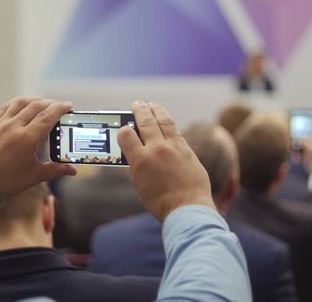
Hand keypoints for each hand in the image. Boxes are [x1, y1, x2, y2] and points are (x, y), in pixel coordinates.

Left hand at [0, 97, 76, 198]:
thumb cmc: (7, 180)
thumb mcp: (34, 176)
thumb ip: (55, 170)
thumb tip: (72, 170)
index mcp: (27, 139)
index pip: (47, 116)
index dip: (60, 108)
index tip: (68, 105)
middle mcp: (15, 126)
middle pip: (36, 106)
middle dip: (51, 103)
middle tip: (60, 106)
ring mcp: (3, 123)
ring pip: (21, 102)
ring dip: (35, 99)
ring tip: (44, 103)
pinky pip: (8, 106)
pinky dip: (19, 102)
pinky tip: (24, 105)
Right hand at [118, 101, 215, 220]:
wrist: (187, 207)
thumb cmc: (161, 201)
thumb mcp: (140, 184)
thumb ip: (136, 165)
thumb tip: (135, 152)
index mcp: (140, 160)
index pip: (127, 135)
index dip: (123, 130)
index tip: (124, 129)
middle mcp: (156, 149)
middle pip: (146, 121)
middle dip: (139, 110)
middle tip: (136, 104)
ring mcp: (173, 147)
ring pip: (163, 120)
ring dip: (156, 110)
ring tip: (151, 105)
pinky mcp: (186, 149)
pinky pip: (175, 130)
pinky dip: (168, 122)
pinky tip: (165, 120)